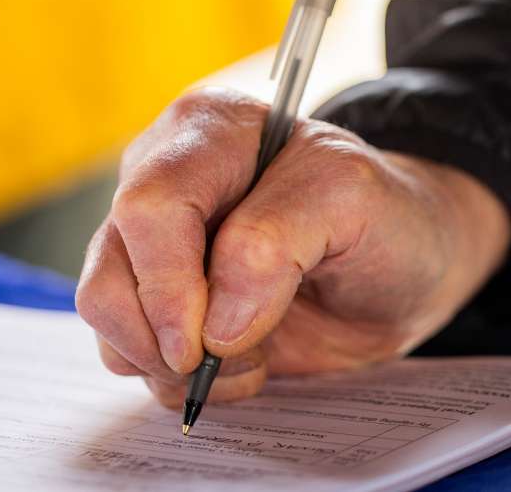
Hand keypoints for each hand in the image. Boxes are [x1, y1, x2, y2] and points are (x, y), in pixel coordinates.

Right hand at [75, 87, 510, 406]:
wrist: (403, 268)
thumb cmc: (385, 218)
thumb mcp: (354, 200)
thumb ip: (276, 242)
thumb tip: (212, 320)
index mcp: (207, 131)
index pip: (149, 206)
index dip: (167, 284)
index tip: (205, 343)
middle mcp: (164, 180)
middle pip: (110, 271)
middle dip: (168, 337)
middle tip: (236, 356)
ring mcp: (153, 243)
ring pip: (107, 316)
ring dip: (173, 365)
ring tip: (252, 356)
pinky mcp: (157, 299)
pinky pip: (127, 351)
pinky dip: (179, 379)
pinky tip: (241, 361)